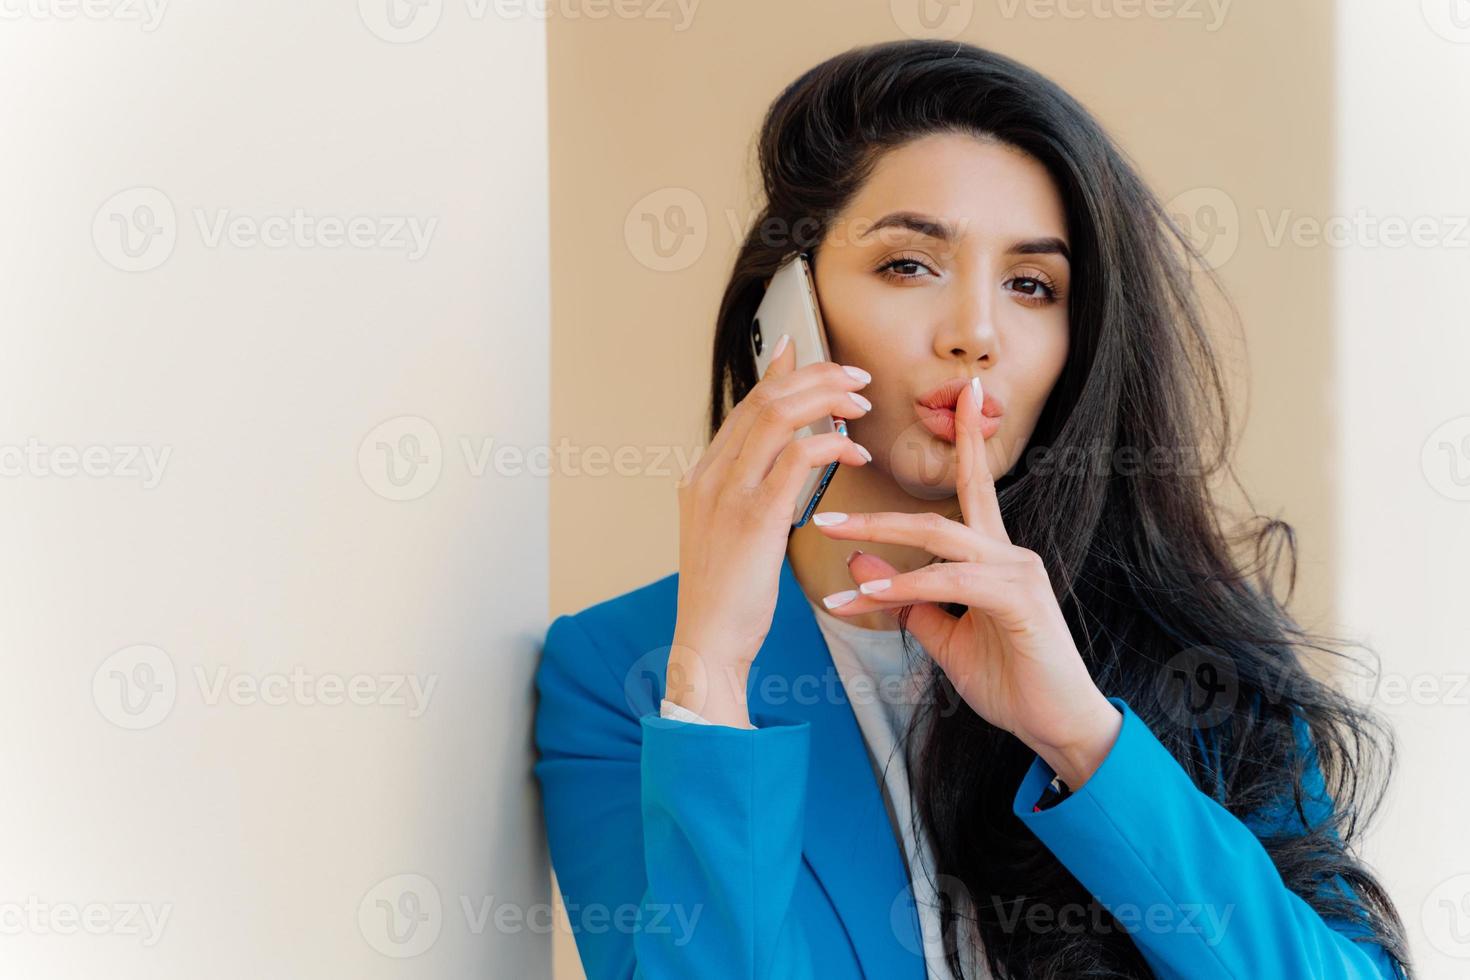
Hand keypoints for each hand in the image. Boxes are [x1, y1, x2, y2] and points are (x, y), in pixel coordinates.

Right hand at [668, 334, 873, 726]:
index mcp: (702, 477)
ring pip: (778, 415)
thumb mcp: (729, 535)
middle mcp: (709, 475)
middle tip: (856, 378)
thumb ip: (749, 494)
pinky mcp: (754, 517)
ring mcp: (728, 493)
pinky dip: (832, 445)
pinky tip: (856, 453)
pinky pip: (797, 457)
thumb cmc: (728, 599)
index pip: (745, 406)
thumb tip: (780, 466)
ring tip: (861, 403)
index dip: (781, 375)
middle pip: (763, 399)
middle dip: (815, 377)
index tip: (809, 354)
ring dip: (826, 399)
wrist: (708, 644)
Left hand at [810, 376, 1120, 787]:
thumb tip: (859, 566)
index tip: (962, 394)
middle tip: (824, 513)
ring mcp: (1017, 571)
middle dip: (877, 510)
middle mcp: (1008, 552)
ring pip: (938, 540)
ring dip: (877, 541)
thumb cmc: (1010, 680)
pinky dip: (902, 587)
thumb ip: (908, 601)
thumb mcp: (946, 637)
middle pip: (938, 511)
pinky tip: (862, 600)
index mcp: (994, 554)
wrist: (1057, 726)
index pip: (974, 487)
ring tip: (828, 539)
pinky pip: (948, 581)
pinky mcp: (1019, 598)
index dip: (967, 440)